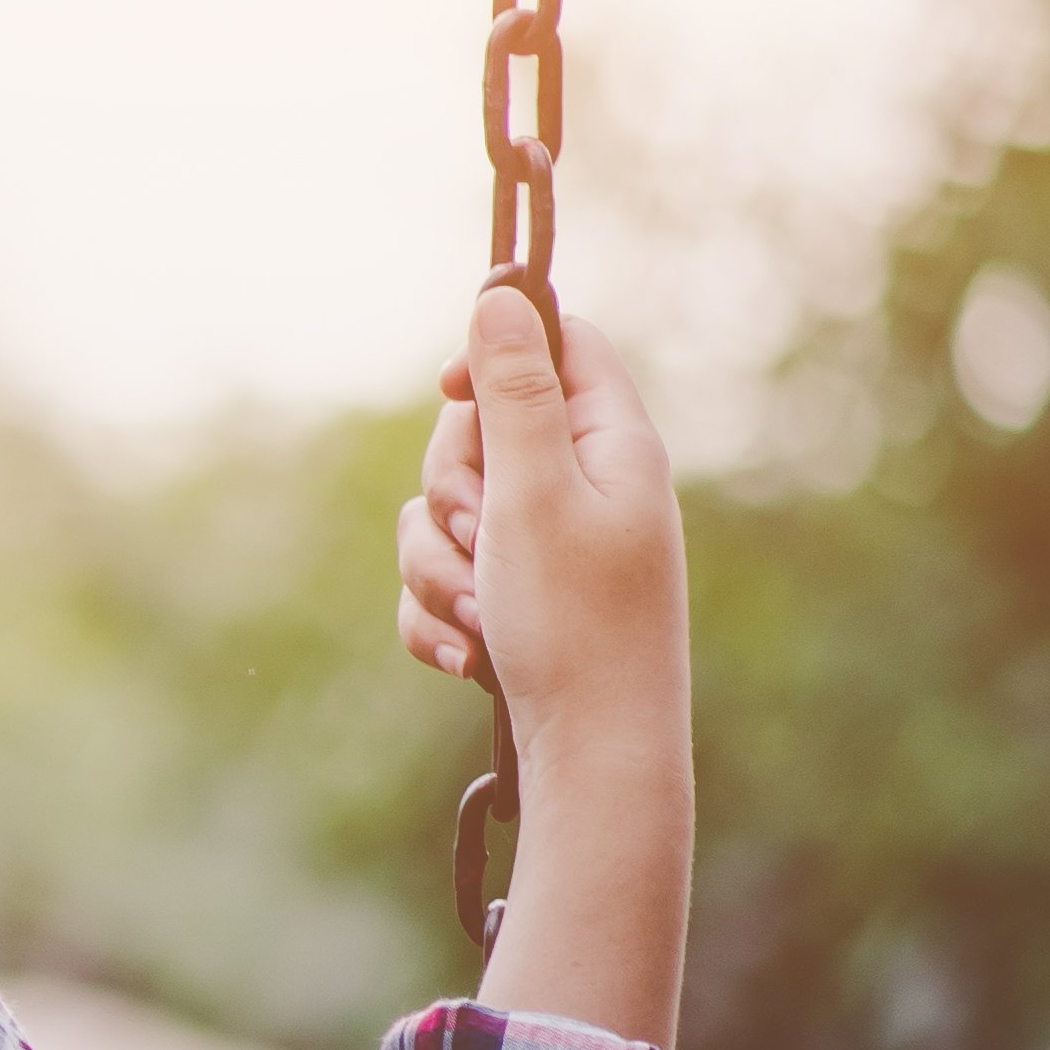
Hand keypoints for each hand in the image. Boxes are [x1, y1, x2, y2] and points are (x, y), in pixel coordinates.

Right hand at [392, 285, 685, 758]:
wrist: (594, 754)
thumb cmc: (575, 623)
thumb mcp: (533, 492)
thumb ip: (515, 392)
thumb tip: (502, 295)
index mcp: (612, 446)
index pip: (561, 347)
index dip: (496, 353)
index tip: (452, 392)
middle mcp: (586, 489)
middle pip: (483, 433)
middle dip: (450, 487)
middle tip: (477, 534)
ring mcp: (548, 549)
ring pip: (447, 514)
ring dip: (437, 563)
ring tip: (474, 614)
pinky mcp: (514, 601)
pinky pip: (444, 578)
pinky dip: (439, 612)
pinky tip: (464, 654)